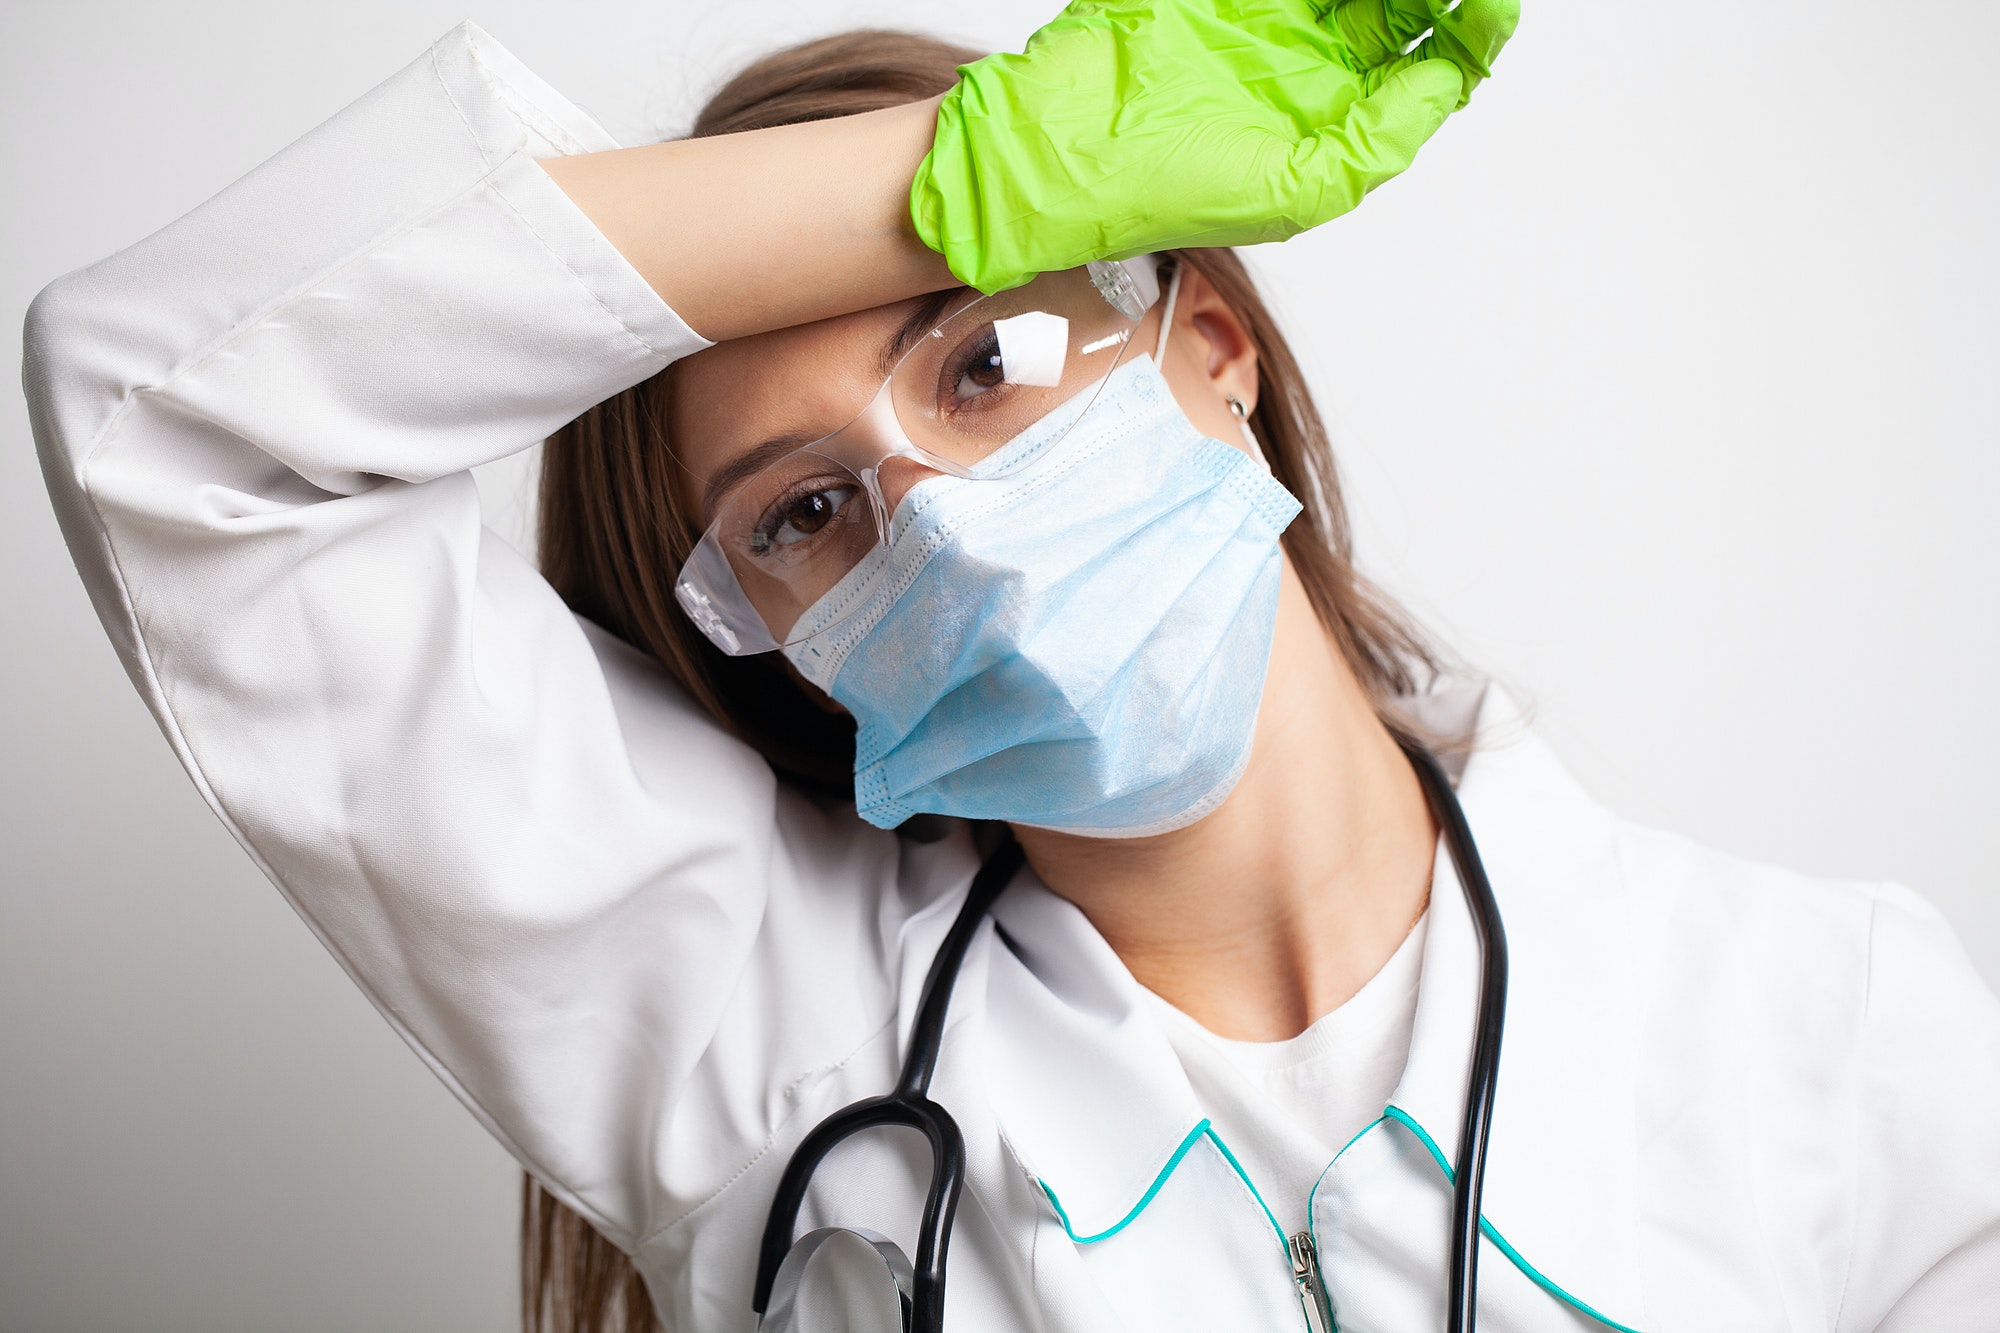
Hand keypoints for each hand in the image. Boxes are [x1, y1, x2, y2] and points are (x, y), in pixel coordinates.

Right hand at [910, 0, 1518, 291]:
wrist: (1061, 145)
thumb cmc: (1156, 190)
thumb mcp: (1294, 193)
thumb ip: (1376, 144)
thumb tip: (1442, 86)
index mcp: (1334, 118)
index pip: (1429, 64)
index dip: (1471, 30)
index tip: (1491, 3)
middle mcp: (1311, 61)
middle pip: (1405, 2)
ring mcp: (1273, 12)